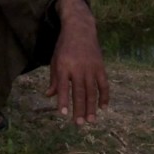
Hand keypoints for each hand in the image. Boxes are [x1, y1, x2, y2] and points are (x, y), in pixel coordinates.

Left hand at [45, 0, 109, 124]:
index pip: (63, 87)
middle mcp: (78, 68)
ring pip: (92, 91)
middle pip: (79, 92)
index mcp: (63, 66)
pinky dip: (104, 96)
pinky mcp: (101, 66)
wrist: (80, 29)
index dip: (63, 100)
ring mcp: (91, 68)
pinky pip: (104, 84)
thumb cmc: (64, 47)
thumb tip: (49, 95)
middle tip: (79, 123)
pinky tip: (103, 107)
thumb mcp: (55, 61)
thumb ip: (54, 79)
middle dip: (79, 109)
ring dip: (92, 107)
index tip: (63, 114)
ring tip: (91, 120)